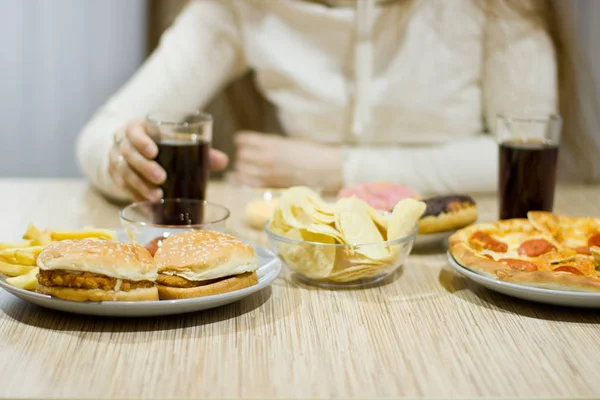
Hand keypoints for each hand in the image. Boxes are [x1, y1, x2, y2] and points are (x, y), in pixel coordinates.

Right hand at [108, 119, 228, 200]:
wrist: (136, 149)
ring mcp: (114, 158)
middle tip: (161, 178)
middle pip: (127, 153)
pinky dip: (135, 195)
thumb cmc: (162, 143)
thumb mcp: (177, 141)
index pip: (134, 130)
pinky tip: (147, 205)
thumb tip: (223, 161)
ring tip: (157, 197)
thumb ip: (200, 148)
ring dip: (139, 185)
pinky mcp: (114, 174)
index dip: (141, 141)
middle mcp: (121, 141)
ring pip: (123, 171)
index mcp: (137, 127)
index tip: (154, 152)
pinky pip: (121, 187)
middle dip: (144, 167)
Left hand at [234, 132, 341, 192]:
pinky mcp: (272, 186)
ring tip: (245, 168)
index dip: (240, 141)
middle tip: (245, 157)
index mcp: (273, 143)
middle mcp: (268, 157)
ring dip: (241, 168)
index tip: (240, 142)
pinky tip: (240, 179)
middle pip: (241, 155)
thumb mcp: (289, 143)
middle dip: (241, 156)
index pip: (244, 140)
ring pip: (241, 169)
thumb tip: (256, 146)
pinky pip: (249, 183)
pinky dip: (242, 180)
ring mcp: (269, 173)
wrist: (328, 169)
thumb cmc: (312, 154)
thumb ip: (271, 145)